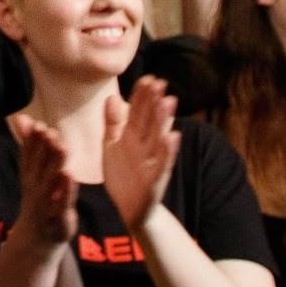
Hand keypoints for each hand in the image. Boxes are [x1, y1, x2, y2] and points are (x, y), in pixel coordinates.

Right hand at [10, 113, 77, 247]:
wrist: (37, 240)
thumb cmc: (39, 199)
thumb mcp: (31, 172)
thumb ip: (29, 145)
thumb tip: (21, 117)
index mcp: (29, 176)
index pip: (28, 156)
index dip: (33, 141)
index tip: (39, 125)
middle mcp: (35, 189)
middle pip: (39, 166)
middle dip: (44, 149)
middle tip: (50, 132)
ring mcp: (46, 205)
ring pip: (50, 183)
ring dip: (55, 165)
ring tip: (63, 147)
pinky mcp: (59, 219)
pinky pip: (62, 204)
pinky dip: (65, 191)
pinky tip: (70, 176)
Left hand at [101, 79, 179, 231]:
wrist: (130, 208)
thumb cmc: (123, 175)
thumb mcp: (112, 145)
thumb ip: (112, 123)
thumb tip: (112, 96)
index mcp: (133, 137)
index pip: (138, 112)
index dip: (142, 96)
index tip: (148, 78)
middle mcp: (145, 146)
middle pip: (150, 121)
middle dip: (154, 102)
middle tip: (160, 82)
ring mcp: (152, 161)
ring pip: (158, 137)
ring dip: (164, 120)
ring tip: (169, 101)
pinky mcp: (156, 178)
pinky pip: (163, 163)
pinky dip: (168, 150)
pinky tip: (174, 135)